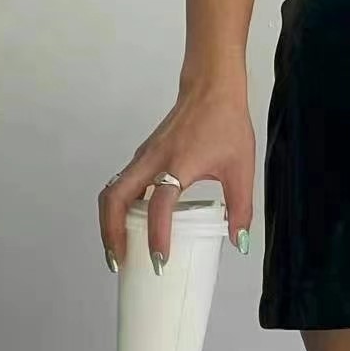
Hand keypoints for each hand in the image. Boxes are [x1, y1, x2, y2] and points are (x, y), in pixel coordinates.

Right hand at [97, 79, 254, 273]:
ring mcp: (143, 157)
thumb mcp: (240, 169)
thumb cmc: (226, 123)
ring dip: (109, 221)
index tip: (159, 260)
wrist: (212, 89)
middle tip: (119, 261)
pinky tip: (131, 224)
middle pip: (115, 199)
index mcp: (178, 164)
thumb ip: (241, 208)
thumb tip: (240, 241)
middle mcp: (153, 160)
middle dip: (111, 233)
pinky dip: (118, 207)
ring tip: (118, 250)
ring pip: (112, 192)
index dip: (156, 235)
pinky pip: (121, 184)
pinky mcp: (143, 155)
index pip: (158, 206)